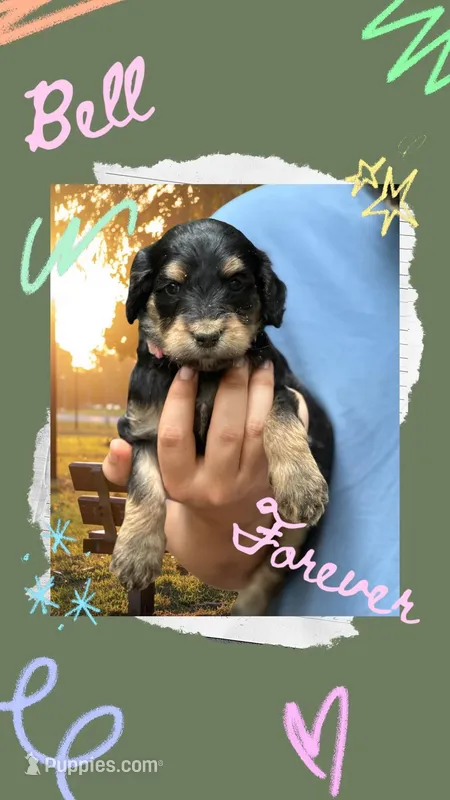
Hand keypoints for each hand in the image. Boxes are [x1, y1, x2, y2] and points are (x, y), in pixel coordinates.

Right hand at [103, 360, 276, 589]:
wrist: (227, 527)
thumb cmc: (183, 489)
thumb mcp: (150, 484)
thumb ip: (123, 468)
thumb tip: (118, 444)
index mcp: (179, 482)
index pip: (175, 437)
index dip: (179, 400)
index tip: (185, 369)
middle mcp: (216, 485)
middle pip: (225, 431)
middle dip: (230, 389)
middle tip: (231, 357)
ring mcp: (249, 482)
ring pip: (258, 431)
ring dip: (260, 392)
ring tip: (258, 362)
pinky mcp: (275, 477)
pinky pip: (283, 438)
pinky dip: (284, 408)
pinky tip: (278, 383)